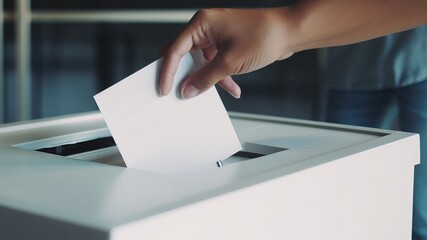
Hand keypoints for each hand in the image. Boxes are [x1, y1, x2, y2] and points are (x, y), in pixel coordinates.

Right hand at [160, 8, 293, 98]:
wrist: (291, 31)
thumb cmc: (265, 35)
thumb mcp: (230, 63)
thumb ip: (205, 78)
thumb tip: (187, 91)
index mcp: (201, 23)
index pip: (175, 49)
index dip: (167, 72)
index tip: (164, 90)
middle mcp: (206, 27)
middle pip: (183, 55)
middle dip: (183, 76)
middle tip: (175, 93)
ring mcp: (216, 36)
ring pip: (200, 62)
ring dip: (205, 79)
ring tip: (206, 95)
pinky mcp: (226, 44)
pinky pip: (215, 63)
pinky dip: (221, 77)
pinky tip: (232, 89)